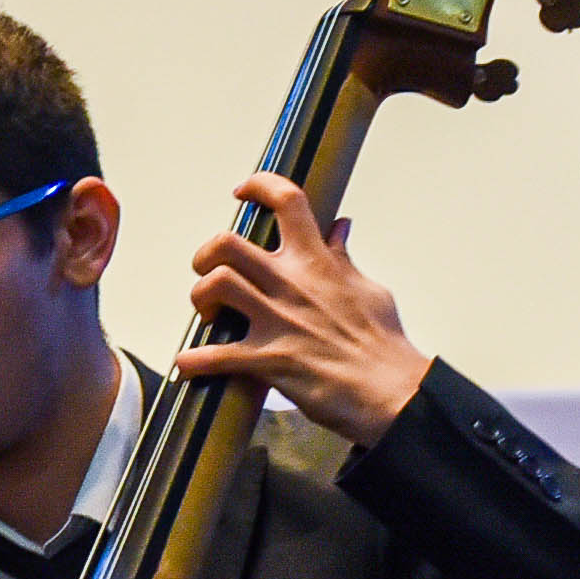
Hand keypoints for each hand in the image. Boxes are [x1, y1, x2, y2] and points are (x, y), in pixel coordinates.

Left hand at [174, 173, 428, 446]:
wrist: (392, 393)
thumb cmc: (383, 344)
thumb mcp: (368, 289)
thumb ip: (344, 258)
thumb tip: (340, 228)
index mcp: (318, 262)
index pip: (288, 202)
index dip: (259, 186)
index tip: (243, 191)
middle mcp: (292, 284)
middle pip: (227, 243)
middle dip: (206, 254)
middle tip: (210, 272)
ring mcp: (277, 321)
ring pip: (215, 285)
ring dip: (200, 298)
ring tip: (208, 315)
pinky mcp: (268, 360)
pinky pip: (214, 356)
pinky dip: (193, 361)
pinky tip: (187, 365)